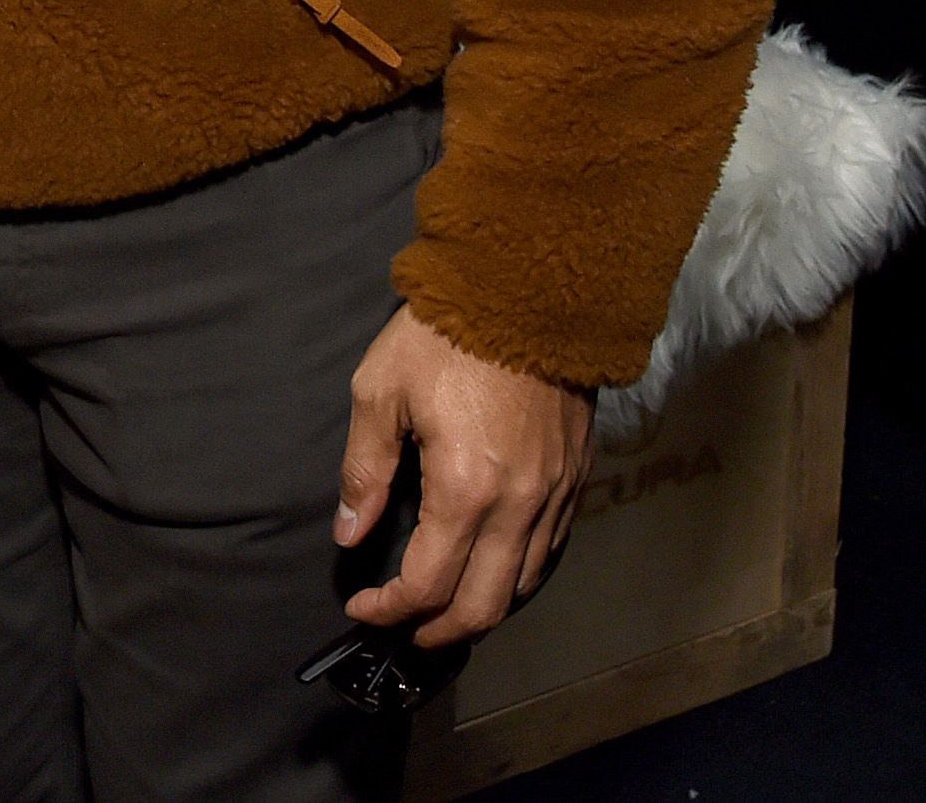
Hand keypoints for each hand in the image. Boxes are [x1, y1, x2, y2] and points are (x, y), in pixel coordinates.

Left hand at [338, 305, 593, 648]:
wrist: (528, 294)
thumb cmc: (444, 337)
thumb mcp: (380, 392)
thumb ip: (364, 470)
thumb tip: (349, 532)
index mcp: (465, 490)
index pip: (428, 584)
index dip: (389, 608)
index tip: (360, 604)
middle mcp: (519, 507)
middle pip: (483, 606)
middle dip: (438, 630)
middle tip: (401, 627)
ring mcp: (556, 496)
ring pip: (522, 585)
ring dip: (480, 609)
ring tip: (441, 608)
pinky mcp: (576, 480)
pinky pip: (550, 551)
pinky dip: (516, 575)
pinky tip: (489, 568)